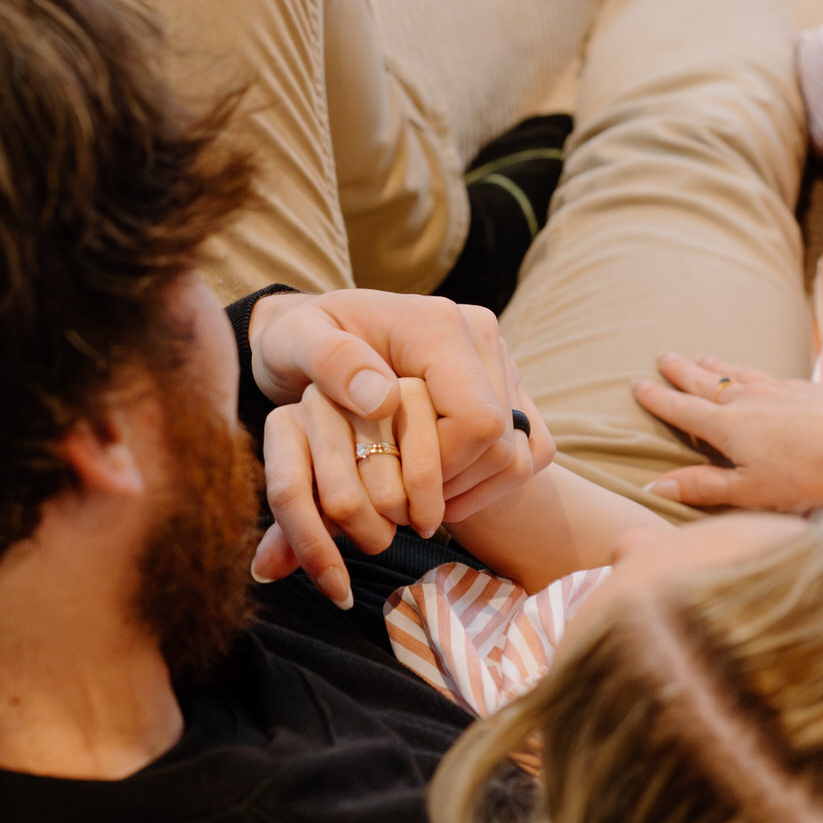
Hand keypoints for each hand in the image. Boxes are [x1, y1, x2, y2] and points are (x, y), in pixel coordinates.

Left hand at [248, 290, 552, 518]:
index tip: (392, 483)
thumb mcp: (293, 343)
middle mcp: (480, 336)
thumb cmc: (298, 343)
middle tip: (396, 496)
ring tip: (414, 494)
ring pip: (519, 455)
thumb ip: (330, 362)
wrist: (315, 336)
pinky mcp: (509, 386)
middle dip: (450, 485)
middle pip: (500, 445)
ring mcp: (500, 360)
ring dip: (470, 490)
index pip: (477, 422)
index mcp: (437, 326)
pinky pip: (529, 452)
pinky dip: (492, 484)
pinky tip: (443, 488)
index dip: (441, 469)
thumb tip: (386, 398)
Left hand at [253, 378, 445, 606]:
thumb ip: (295, 525)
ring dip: (402, 522)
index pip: (287, 496)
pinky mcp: (411, 390)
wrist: (376, 376)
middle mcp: (316, 402)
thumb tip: (264, 571)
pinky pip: (424, 468)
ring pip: (386, 493)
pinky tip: (431, 512)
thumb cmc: (338, 453)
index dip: (312, 550)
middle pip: (341, 503)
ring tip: (407, 514)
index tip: (339, 593)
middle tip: (382, 534)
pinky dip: (430, 504)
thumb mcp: (309, 484)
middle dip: (369, 536)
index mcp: (282, 427)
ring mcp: (359, 394)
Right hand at [632, 352, 822, 512]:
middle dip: (681, 370)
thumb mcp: (748, 491)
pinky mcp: (805, 388)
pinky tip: (756, 375)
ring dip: (716, 365)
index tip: (638, 385)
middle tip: (663, 356)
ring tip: (702, 355)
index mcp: (727, 426)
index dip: (658, 399)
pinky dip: (750, 371)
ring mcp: (778, 390)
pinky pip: (767, 374)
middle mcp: (748, 400)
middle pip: (706, 381)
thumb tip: (653, 487)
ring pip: (737, 373)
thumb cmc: (804, 475)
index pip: (683, 409)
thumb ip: (701, 487)